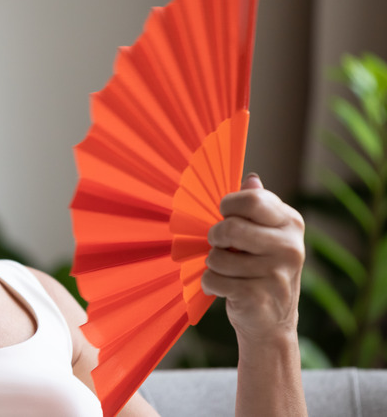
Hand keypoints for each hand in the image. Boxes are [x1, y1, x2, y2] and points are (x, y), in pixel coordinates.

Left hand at [201, 174, 305, 341]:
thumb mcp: (265, 235)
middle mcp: (290, 247)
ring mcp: (276, 273)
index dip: (228, 206)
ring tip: (228, 272)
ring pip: (217, 257)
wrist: (272, 322)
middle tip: (220, 245)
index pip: (251, 199)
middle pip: (230, 227)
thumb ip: (257, 207)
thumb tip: (250, 179)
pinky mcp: (259, 297)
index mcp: (291, 223)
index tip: (225, 216)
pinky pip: (213, 280)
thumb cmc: (261, 269)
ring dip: (213, 265)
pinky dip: (210, 284)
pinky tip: (225, 289)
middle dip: (215, 237)